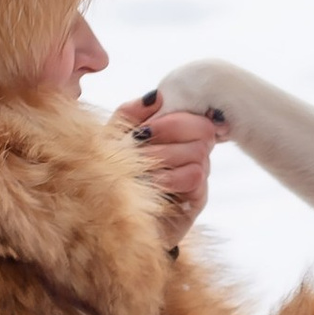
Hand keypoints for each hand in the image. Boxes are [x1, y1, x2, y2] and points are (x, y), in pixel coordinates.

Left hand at [113, 99, 218, 240]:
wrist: (111, 218)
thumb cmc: (113, 173)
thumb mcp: (114, 136)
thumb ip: (132, 113)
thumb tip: (157, 95)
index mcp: (178, 130)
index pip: (195, 112)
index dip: (172, 117)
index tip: (143, 128)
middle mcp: (195, 149)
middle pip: (203, 129)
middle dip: (168, 131)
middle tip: (139, 143)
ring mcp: (200, 173)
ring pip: (198, 153)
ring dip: (163, 157)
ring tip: (138, 167)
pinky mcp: (199, 198)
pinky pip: (194, 177)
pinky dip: (169, 177)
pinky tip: (149, 183)